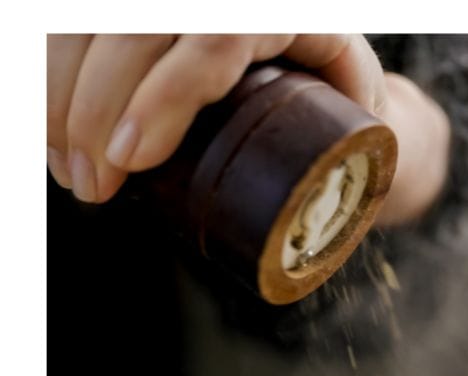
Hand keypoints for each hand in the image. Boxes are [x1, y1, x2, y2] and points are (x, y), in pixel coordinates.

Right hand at [47, 34, 397, 204]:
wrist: (325, 69)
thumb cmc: (344, 104)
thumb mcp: (363, 121)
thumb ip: (354, 150)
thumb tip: (329, 209)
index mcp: (292, 16)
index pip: (217, 39)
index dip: (166, 96)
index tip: (132, 158)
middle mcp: (229, 1)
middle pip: (139, 31)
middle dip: (97, 111)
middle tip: (92, 185)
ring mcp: (178, 2)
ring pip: (91, 24)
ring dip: (62, 97)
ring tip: (69, 172)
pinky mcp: (136, 14)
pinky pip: (71, 29)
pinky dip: (48, 78)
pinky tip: (49, 134)